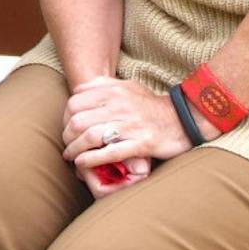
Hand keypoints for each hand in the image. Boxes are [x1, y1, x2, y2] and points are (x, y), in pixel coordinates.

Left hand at [62, 75, 193, 194]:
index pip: (75, 102)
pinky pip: (110, 152)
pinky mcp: (142, 143)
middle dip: (67, 136)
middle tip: (67, 145)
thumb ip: (103, 85)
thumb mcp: (128, 87)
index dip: (64, 117)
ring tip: (71, 157)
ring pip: (91, 136)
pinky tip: (82, 164)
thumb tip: (79, 89)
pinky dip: (91, 159)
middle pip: (78, 120)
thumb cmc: (151, 106)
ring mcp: (131, 124)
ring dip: (75, 149)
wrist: (184, 118)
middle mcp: (120, 105)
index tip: (66, 128)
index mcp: (114, 91)